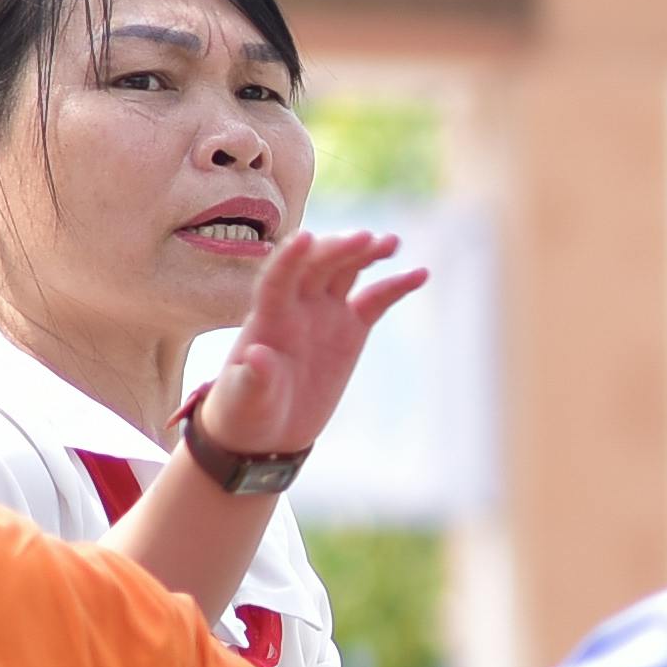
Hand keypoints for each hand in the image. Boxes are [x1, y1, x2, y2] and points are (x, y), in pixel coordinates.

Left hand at [184, 226, 426, 461]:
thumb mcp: (245, 400)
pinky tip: (421, 274)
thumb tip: (257, 356)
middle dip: (340, 249)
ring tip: (392, 243)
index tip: (309, 237)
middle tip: (367, 238)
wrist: (267, 429)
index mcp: (268, 320)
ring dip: (365, 253)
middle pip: (317, 266)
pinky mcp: (350, 329)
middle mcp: (296, 307)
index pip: (278, 279)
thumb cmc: (246, 412)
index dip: (290, 258)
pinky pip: (375, 300)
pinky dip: (396, 286)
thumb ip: (251, 379)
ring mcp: (324, 315)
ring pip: (345, 272)